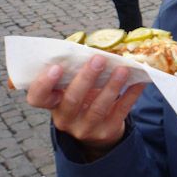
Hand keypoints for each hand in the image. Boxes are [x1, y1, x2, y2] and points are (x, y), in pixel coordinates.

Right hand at [26, 54, 145, 152]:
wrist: (99, 129)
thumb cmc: (84, 97)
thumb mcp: (74, 86)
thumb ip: (76, 68)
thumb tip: (94, 45)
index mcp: (53, 103)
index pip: (37, 97)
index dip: (44, 83)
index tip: (57, 67)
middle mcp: (65, 119)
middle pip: (72, 100)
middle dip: (87, 78)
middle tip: (99, 59)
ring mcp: (86, 128)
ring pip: (98, 107)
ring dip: (112, 86)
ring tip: (123, 69)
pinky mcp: (107, 131)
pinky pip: (120, 111)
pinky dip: (131, 94)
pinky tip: (139, 81)